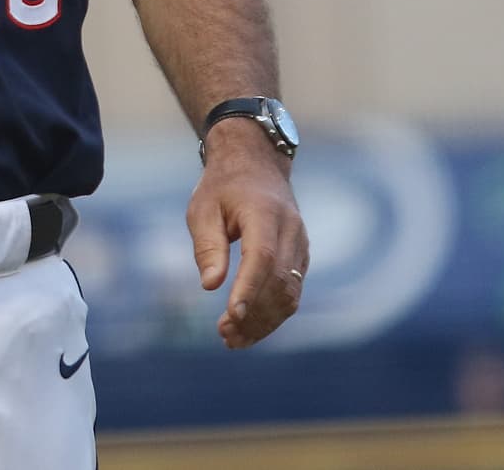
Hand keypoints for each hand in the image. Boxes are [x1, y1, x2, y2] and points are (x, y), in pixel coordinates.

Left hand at [187, 122, 308, 349]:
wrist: (256, 163)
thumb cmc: (223, 186)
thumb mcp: (203, 208)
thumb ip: (208, 245)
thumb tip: (210, 285)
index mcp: (265, 213)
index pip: (262, 257)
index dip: (248, 290)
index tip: (230, 317)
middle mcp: (291, 230)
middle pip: (279, 282)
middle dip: (253, 314)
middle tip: (224, 335)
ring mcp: (301, 245)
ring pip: (290, 293)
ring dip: (264, 322)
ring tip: (233, 340)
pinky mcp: (301, 258)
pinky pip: (292, 292)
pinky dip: (273, 314)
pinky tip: (249, 328)